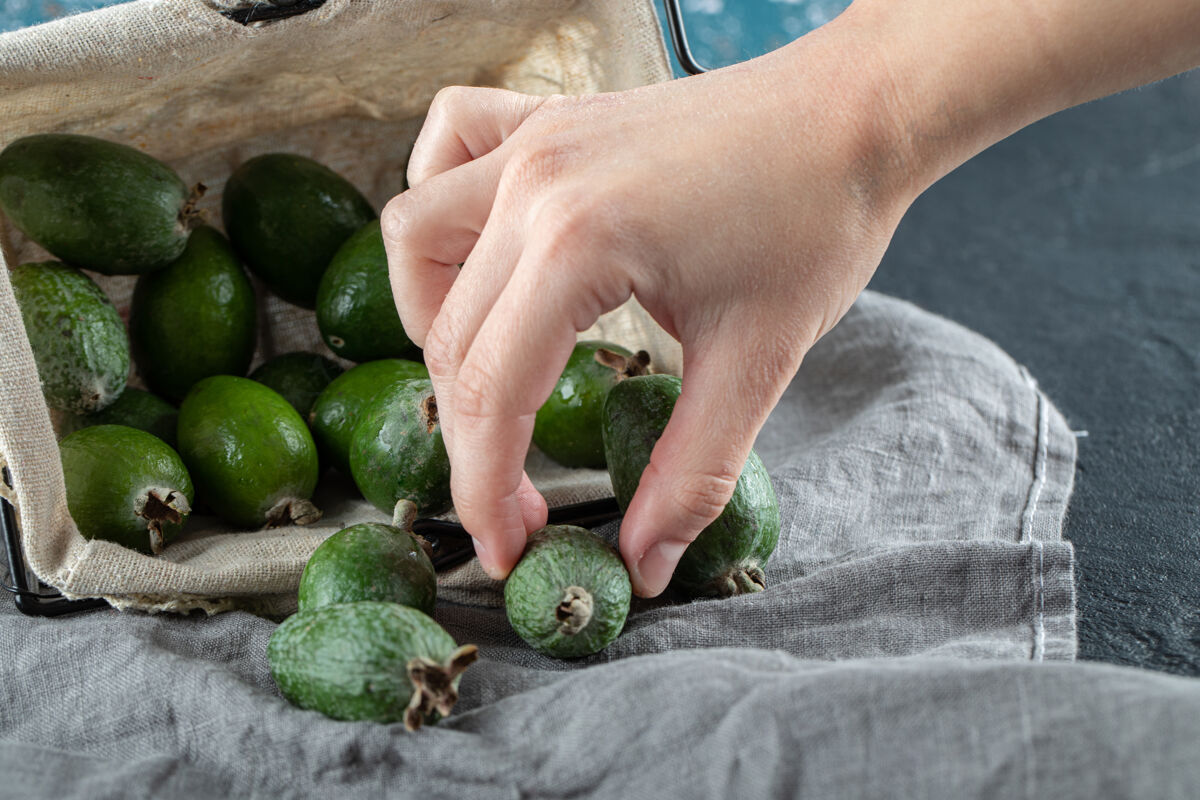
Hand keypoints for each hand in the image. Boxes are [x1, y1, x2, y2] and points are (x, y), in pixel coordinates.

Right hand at [381, 16, 916, 596]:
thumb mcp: (757, 362)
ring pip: (416, 237)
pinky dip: (444, 206)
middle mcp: (534, 184)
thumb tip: (645, 563)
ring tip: (490, 375)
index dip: (484, 491)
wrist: (856, 115)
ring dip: (432, 320)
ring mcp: (534, 139)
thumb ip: (691, 474)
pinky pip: (449, 143)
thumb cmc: (817, 223)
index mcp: (578, 243)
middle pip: (448, 337)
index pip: (491, 394)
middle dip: (472, 439)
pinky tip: (485, 253)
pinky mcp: (549, 118)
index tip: (504, 552)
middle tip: (523, 500)